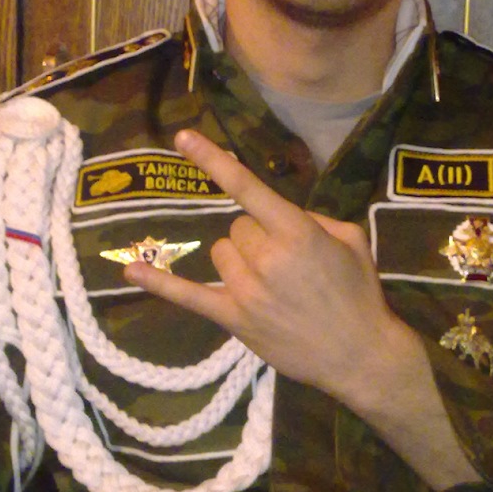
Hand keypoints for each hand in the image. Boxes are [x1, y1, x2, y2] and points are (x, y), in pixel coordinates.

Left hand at [124, 129, 408, 403]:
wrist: (361, 354)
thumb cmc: (360, 293)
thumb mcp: (351, 239)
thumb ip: (314, 218)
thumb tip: (278, 215)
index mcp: (296, 232)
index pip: (247, 187)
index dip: (213, 160)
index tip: (183, 137)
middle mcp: (266, 257)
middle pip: (238, 226)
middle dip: (259, 236)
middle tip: (287, 262)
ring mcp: (246, 290)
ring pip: (220, 252)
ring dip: (240, 259)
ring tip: (270, 282)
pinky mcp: (234, 318)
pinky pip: (189, 295)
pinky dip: (159, 283)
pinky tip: (131, 270)